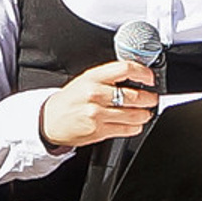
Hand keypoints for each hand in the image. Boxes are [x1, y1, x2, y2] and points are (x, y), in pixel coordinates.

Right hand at [39, 59, 157, 149]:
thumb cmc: (69, 100)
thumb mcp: (85, 80)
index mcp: (93, 77)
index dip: (143, 73)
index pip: (125, 69)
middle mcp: (95, 94)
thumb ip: (108, 78)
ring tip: (145, 113)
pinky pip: (127, 129)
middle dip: (149, 99)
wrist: (49, 120)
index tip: (150, 78)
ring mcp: (97, 114)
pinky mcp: (99, 131)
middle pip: (134, 95)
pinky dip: (136, 127)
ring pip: (134, 115)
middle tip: (152, 99)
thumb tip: (135, 79)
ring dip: (145, 114)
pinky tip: (135, 124)